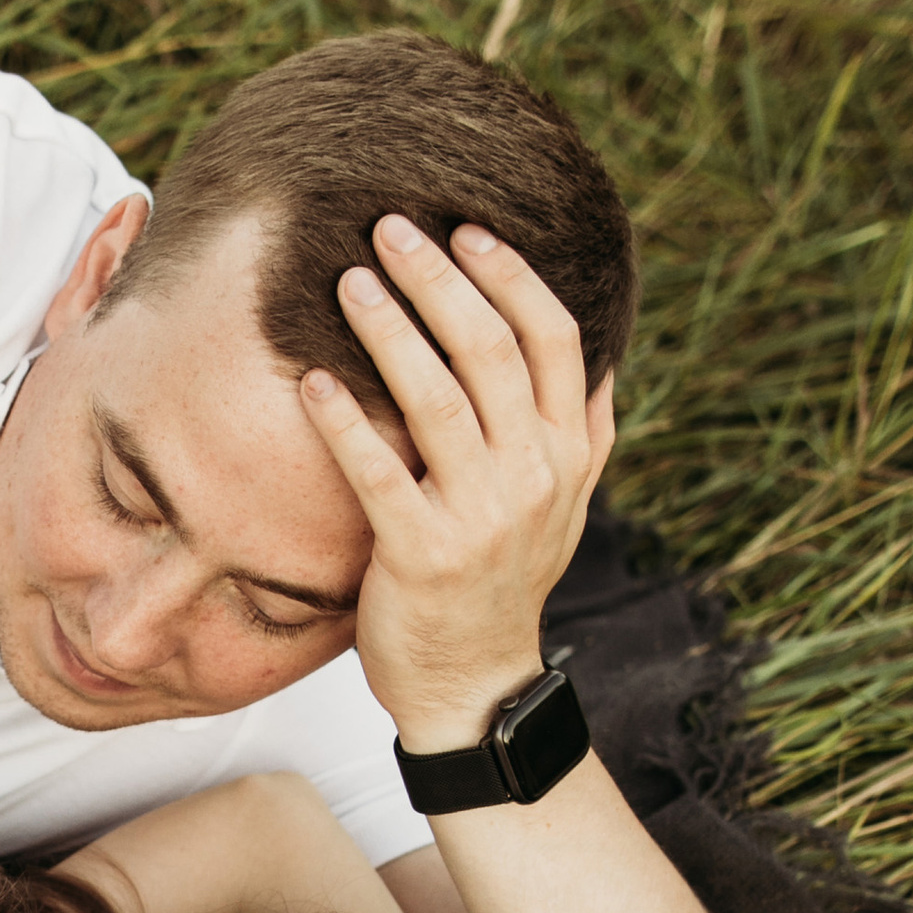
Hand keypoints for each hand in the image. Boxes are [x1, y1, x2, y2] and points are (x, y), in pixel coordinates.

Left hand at [295, 216, 615, 748]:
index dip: (510, 275)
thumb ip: (582, 430)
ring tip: (348, 280)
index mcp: (571, 452)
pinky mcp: (422, 553)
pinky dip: (345, 419)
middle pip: (490, 349)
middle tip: (388, 229)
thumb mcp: (565, 505)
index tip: (467, 229)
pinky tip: (313, 380)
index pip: (552, 337)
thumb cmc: (504, 580)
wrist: (475, 684)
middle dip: (438, 279)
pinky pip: (378, 470)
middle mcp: (536, 475)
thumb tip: (599, 354)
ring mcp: (482, 515)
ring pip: (435, 395)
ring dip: (389, 328)